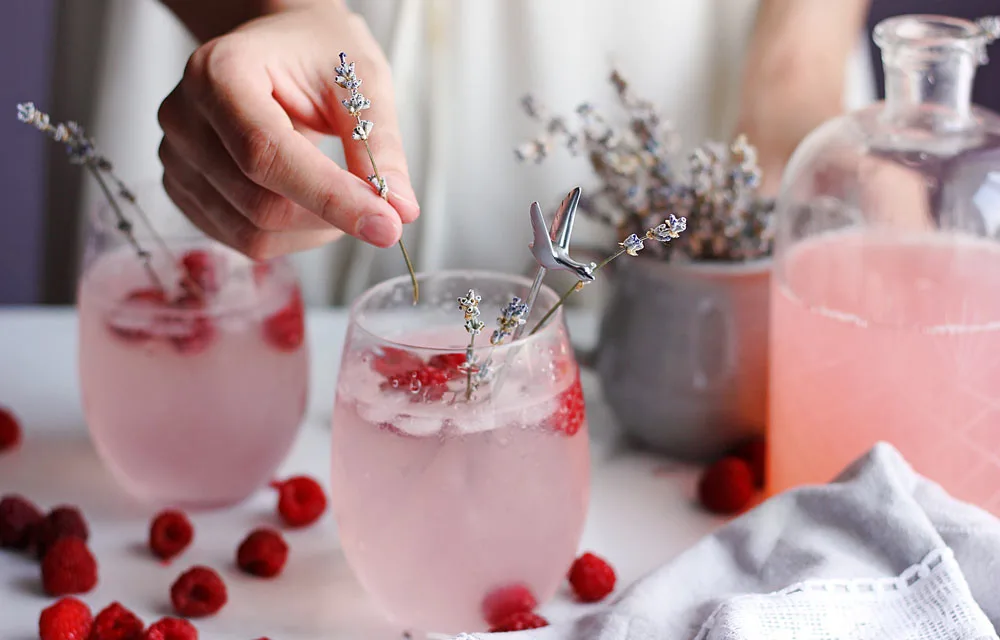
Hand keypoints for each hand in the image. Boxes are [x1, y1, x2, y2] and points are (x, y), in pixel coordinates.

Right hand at [157, 0, 417, 258]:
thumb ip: (378, 144)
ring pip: (251, 233)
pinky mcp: (182, 190)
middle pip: (259, 204)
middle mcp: (184, 116)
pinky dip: (290, 236)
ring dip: (313, 232)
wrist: (277, 45)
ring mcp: (175, 158)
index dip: (330, 198)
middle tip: (377, 208)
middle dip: (330, 218)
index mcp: (219, 73)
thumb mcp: (360, 80)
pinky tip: (308, 201)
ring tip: (341, 195)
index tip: (387, 226)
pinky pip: (240, 240)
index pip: (268, 154)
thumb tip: (401, 210)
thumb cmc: (317, 53)